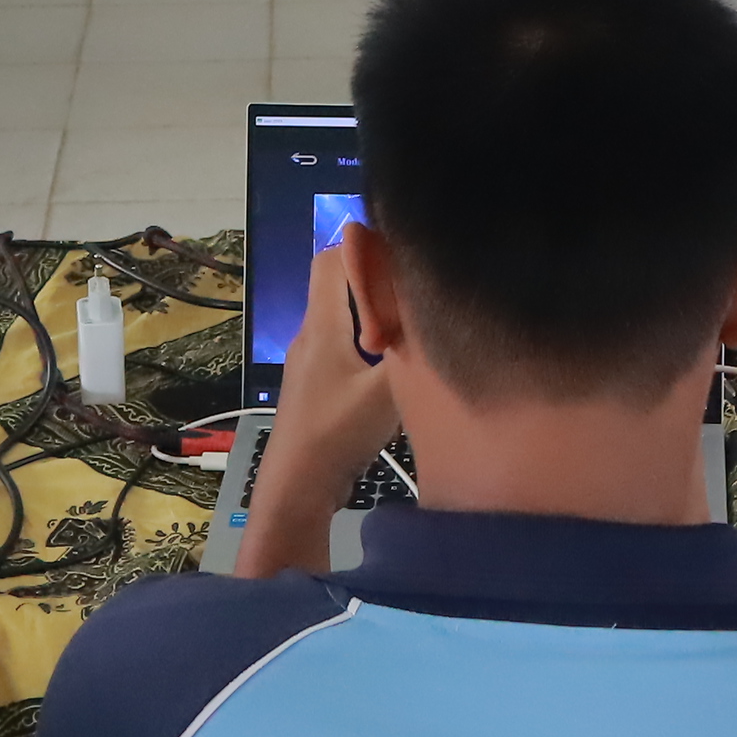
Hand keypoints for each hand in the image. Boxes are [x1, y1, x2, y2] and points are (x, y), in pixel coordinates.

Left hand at [241, 235, 397, 574]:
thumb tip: (439, 313)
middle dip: (378, 282)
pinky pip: (344, 348)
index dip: (366, 247)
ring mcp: (310, 363)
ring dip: (376, 317)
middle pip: (340, 287)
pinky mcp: (317, 387)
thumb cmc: (336, 434)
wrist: (296, 489)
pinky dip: (370, 346)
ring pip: (344, 320)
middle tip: (420, 292)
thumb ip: (412, 349)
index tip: (406, 255)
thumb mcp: (385, 391)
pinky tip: (397, 368)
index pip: (333, 258)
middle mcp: (310, 335)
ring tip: (415, 328)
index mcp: (322, 325)